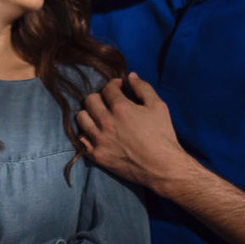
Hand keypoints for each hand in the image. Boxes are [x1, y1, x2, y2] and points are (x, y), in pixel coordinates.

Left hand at [73, 73, 188, 191]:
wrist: (162, 167)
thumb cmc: (163, 135)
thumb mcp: (158, 106)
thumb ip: (143, 88)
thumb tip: (130, 76)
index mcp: (121, 108)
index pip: (107, 88)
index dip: (114, 84)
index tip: (119, 88)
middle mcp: (106, 122)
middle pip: (90, 100)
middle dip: (100, 97)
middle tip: (108, 102)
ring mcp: (99, 140)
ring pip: (81, 118)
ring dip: (90, 114)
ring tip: (100, 117)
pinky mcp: (97, 155)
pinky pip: (81, 139)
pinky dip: (87, 134)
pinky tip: (97, 133)